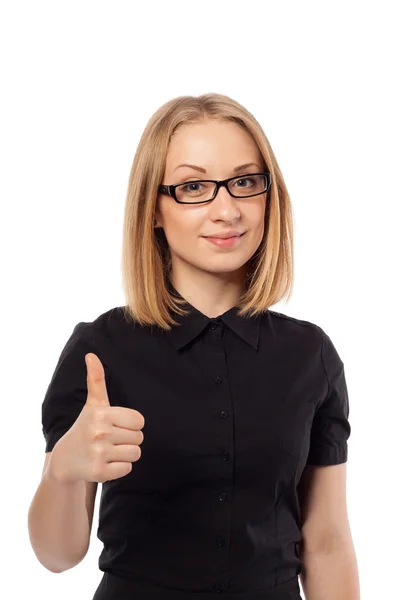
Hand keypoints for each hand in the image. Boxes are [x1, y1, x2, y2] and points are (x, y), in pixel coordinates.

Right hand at [49, 353, 144, 483]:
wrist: (64, 460)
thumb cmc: (85, 427)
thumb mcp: (93, 404)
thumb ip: (96, 379)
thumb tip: (91, 354)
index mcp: (102, 413)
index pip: (139, 420)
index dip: (130, 424)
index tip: (115, 426)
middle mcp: (99, 432)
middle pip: (139, 438)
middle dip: (128, 440)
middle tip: (110, 440)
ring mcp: (99, 453)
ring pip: (135, 454)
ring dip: (125, 455)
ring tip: (108, 451)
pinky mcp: (99, 472)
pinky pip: (127, 469)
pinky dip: (119, 468)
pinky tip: (105, 463)